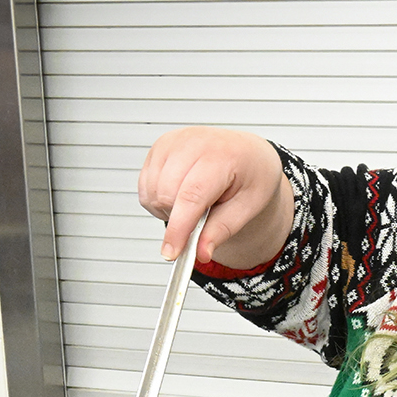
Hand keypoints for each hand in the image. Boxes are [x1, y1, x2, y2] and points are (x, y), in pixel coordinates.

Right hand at [137, 127, 293, 268]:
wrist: (247, 153)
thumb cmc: (250, 175)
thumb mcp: (248, 206)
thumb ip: (222, 230)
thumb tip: (201, 254)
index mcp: (222, 155)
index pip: (192, 196)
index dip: (179, 228)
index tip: (172, 253)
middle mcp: (193, 143)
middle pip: (166, 195)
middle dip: (178, 219)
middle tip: (202, 219)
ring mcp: (173, 142)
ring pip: (152, 193)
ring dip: (167, 210)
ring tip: (195, 204)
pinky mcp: (159, 146)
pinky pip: (145, 186)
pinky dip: (158, 199)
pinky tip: (180, 194)